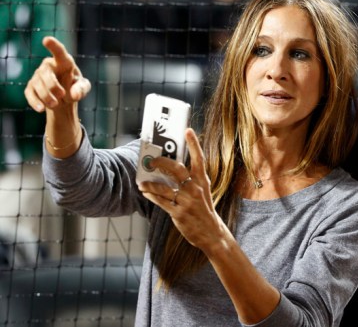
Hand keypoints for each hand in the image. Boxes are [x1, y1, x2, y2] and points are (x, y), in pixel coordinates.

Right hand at [24, 36, 90, 112]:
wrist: (64, 99)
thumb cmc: (75, 87)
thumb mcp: (82, 88)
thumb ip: (82, 89)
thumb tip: (74, 95)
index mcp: (64, 62)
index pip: (59, 52)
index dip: (53, 46)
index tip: (47, 40)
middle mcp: (49, 65)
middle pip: (46, 72)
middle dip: (52, 85)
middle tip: (62, 95)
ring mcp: (38, 75)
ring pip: (37, 84)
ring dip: (46, 96)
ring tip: (55, 105)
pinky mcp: (31, 87)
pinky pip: (30, 93)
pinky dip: (35, 101)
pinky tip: (41, 109)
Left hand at [138, 128, 226, 251]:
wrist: (211, 232)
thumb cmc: (204, 208)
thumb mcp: (202, 191)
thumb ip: (190, 179)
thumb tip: (170, 167)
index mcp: (203, 181)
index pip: (199, 158)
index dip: (194, 143)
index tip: (187, 130)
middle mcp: (196, 189)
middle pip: (177, 169)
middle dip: (162, 162)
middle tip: (151, 160)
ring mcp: (187, 201)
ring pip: (164, 187)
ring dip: (150, 184)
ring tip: (141, 182)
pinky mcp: (179, 213)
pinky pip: (161, 202)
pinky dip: (151, 196)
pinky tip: (145, 193)